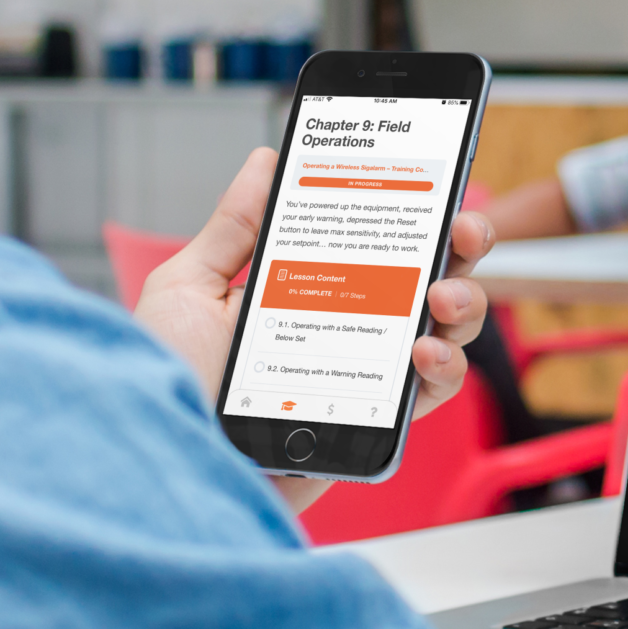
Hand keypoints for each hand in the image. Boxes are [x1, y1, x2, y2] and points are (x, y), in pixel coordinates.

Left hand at [132, 148, 495, 513]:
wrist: (166, 467)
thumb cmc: (163, 385)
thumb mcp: (187, 290)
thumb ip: (233, 228)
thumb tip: (265, 161)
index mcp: (307, 287)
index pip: (374, 239)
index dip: (413, 209)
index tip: (433, 180)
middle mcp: (346, 327)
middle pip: (427, 274)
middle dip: (460, 244)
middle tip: (461, 230)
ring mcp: (365, 373)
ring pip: (446, 328)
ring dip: (463, 302)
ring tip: (441, 298)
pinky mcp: (374, 420)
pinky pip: (433, 391)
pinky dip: (445, 366)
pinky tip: (422, 351)